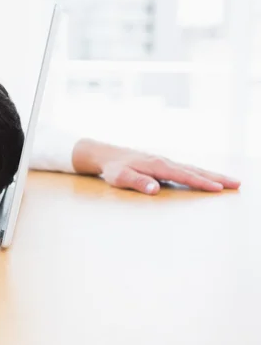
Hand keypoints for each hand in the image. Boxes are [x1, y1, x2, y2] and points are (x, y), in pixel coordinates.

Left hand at [73, 139, 240, 194]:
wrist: (107, 155)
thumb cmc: (113, 169)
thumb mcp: (120, 177)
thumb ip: (137, 182)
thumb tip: (155, 189)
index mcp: (157, 165)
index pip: (183, 176)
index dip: (201, 183)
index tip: (218, 189)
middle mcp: (165, 161)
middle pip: (195, 170)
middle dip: (216, 177)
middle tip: (237, 184)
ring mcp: (166, 162)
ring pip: (193, 168)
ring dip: (212, 175)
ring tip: (231, 181)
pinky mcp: (164, 164)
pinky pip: (187, 169)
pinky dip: (201, 173)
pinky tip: (209, 178)